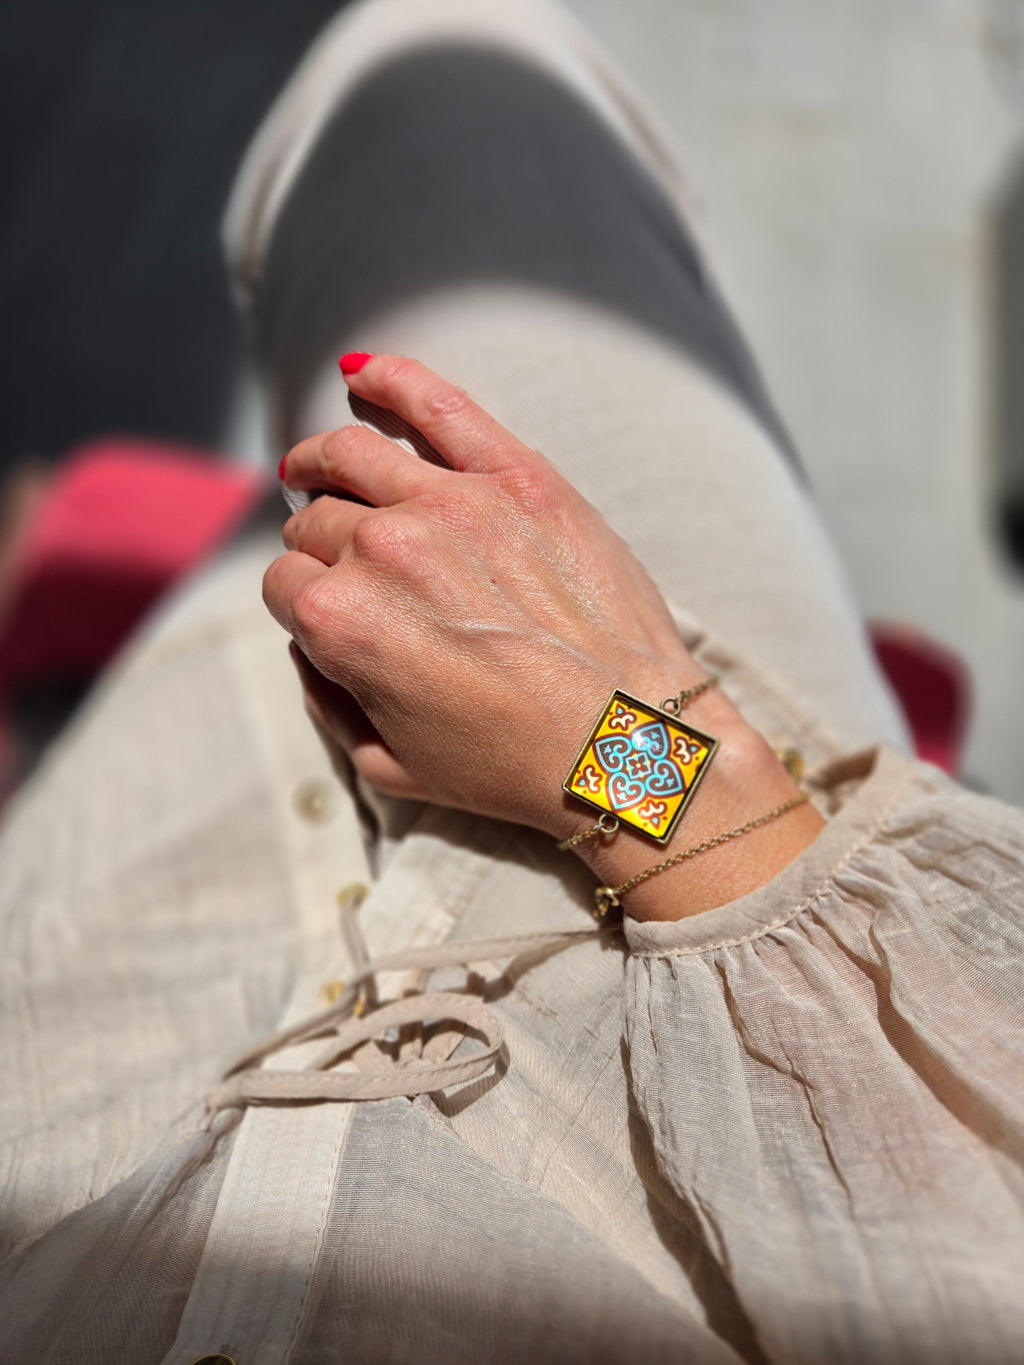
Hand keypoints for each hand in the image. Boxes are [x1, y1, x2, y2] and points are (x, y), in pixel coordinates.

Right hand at [263, 355, 821, 918]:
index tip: (325, 611)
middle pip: (315, 521)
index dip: (300, 601)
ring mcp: (451, 503)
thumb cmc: (514, 764)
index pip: (284, 583)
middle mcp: (383, 550)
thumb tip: (308, 644)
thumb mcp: (389, 767)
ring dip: (320, 459)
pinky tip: (361, 376)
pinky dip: (389, 379)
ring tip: (315, 466)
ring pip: (352, 453)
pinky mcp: (516, 476)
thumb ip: (327, 701)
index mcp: (341, 622)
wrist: (625, 742)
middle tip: (341, 560)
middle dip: (318, 544)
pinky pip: (437, 404)